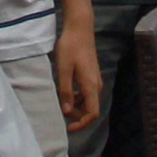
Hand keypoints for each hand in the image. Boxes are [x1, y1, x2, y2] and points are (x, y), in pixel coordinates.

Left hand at [54, 17, 104, 131]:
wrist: (80, 29)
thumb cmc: (71, 47)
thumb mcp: (63, 70)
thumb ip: (65, 91)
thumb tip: (66, 111)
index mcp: (90, 85)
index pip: (92, 113)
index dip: (82, 124)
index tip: (69, 127)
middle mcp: (96, 85)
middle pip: (90, 110)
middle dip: (77, 115)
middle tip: (60, 110)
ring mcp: (95, 80)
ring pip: (88, 102)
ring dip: (76, 107)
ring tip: (61, 102)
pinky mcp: (91, 75)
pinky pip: (87, 94)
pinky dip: (77, 98)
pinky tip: (66, 93)